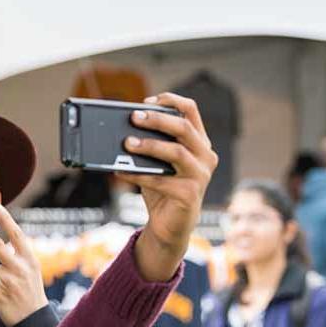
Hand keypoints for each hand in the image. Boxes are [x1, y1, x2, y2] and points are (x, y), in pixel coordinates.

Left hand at [0, 205, 47, 326]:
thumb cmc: (30, 294)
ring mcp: (10, 277)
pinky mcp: (0, 289)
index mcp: (30, 259)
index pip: (17, 235)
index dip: (7, 219)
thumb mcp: (29, 273)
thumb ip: (15, 258)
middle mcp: (21, 266)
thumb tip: (0, 247)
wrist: (33, 319)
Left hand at [121, 93, 218, 281]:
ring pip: (176, 152)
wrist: (170, 225)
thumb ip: (150, 145)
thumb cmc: (162, 188)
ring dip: (149, 146)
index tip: (147, 101)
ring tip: (126, 143)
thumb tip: (122, 130)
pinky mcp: (189, 194)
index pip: (191, 111)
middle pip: (183, 128)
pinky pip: (160, 180)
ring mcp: (200, 176)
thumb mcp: (157, 163)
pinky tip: (119, 170)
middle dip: (157, 119)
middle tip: (133, 117)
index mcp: (199, 143)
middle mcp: (206, 156)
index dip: (170, 101)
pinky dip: (138, 174)